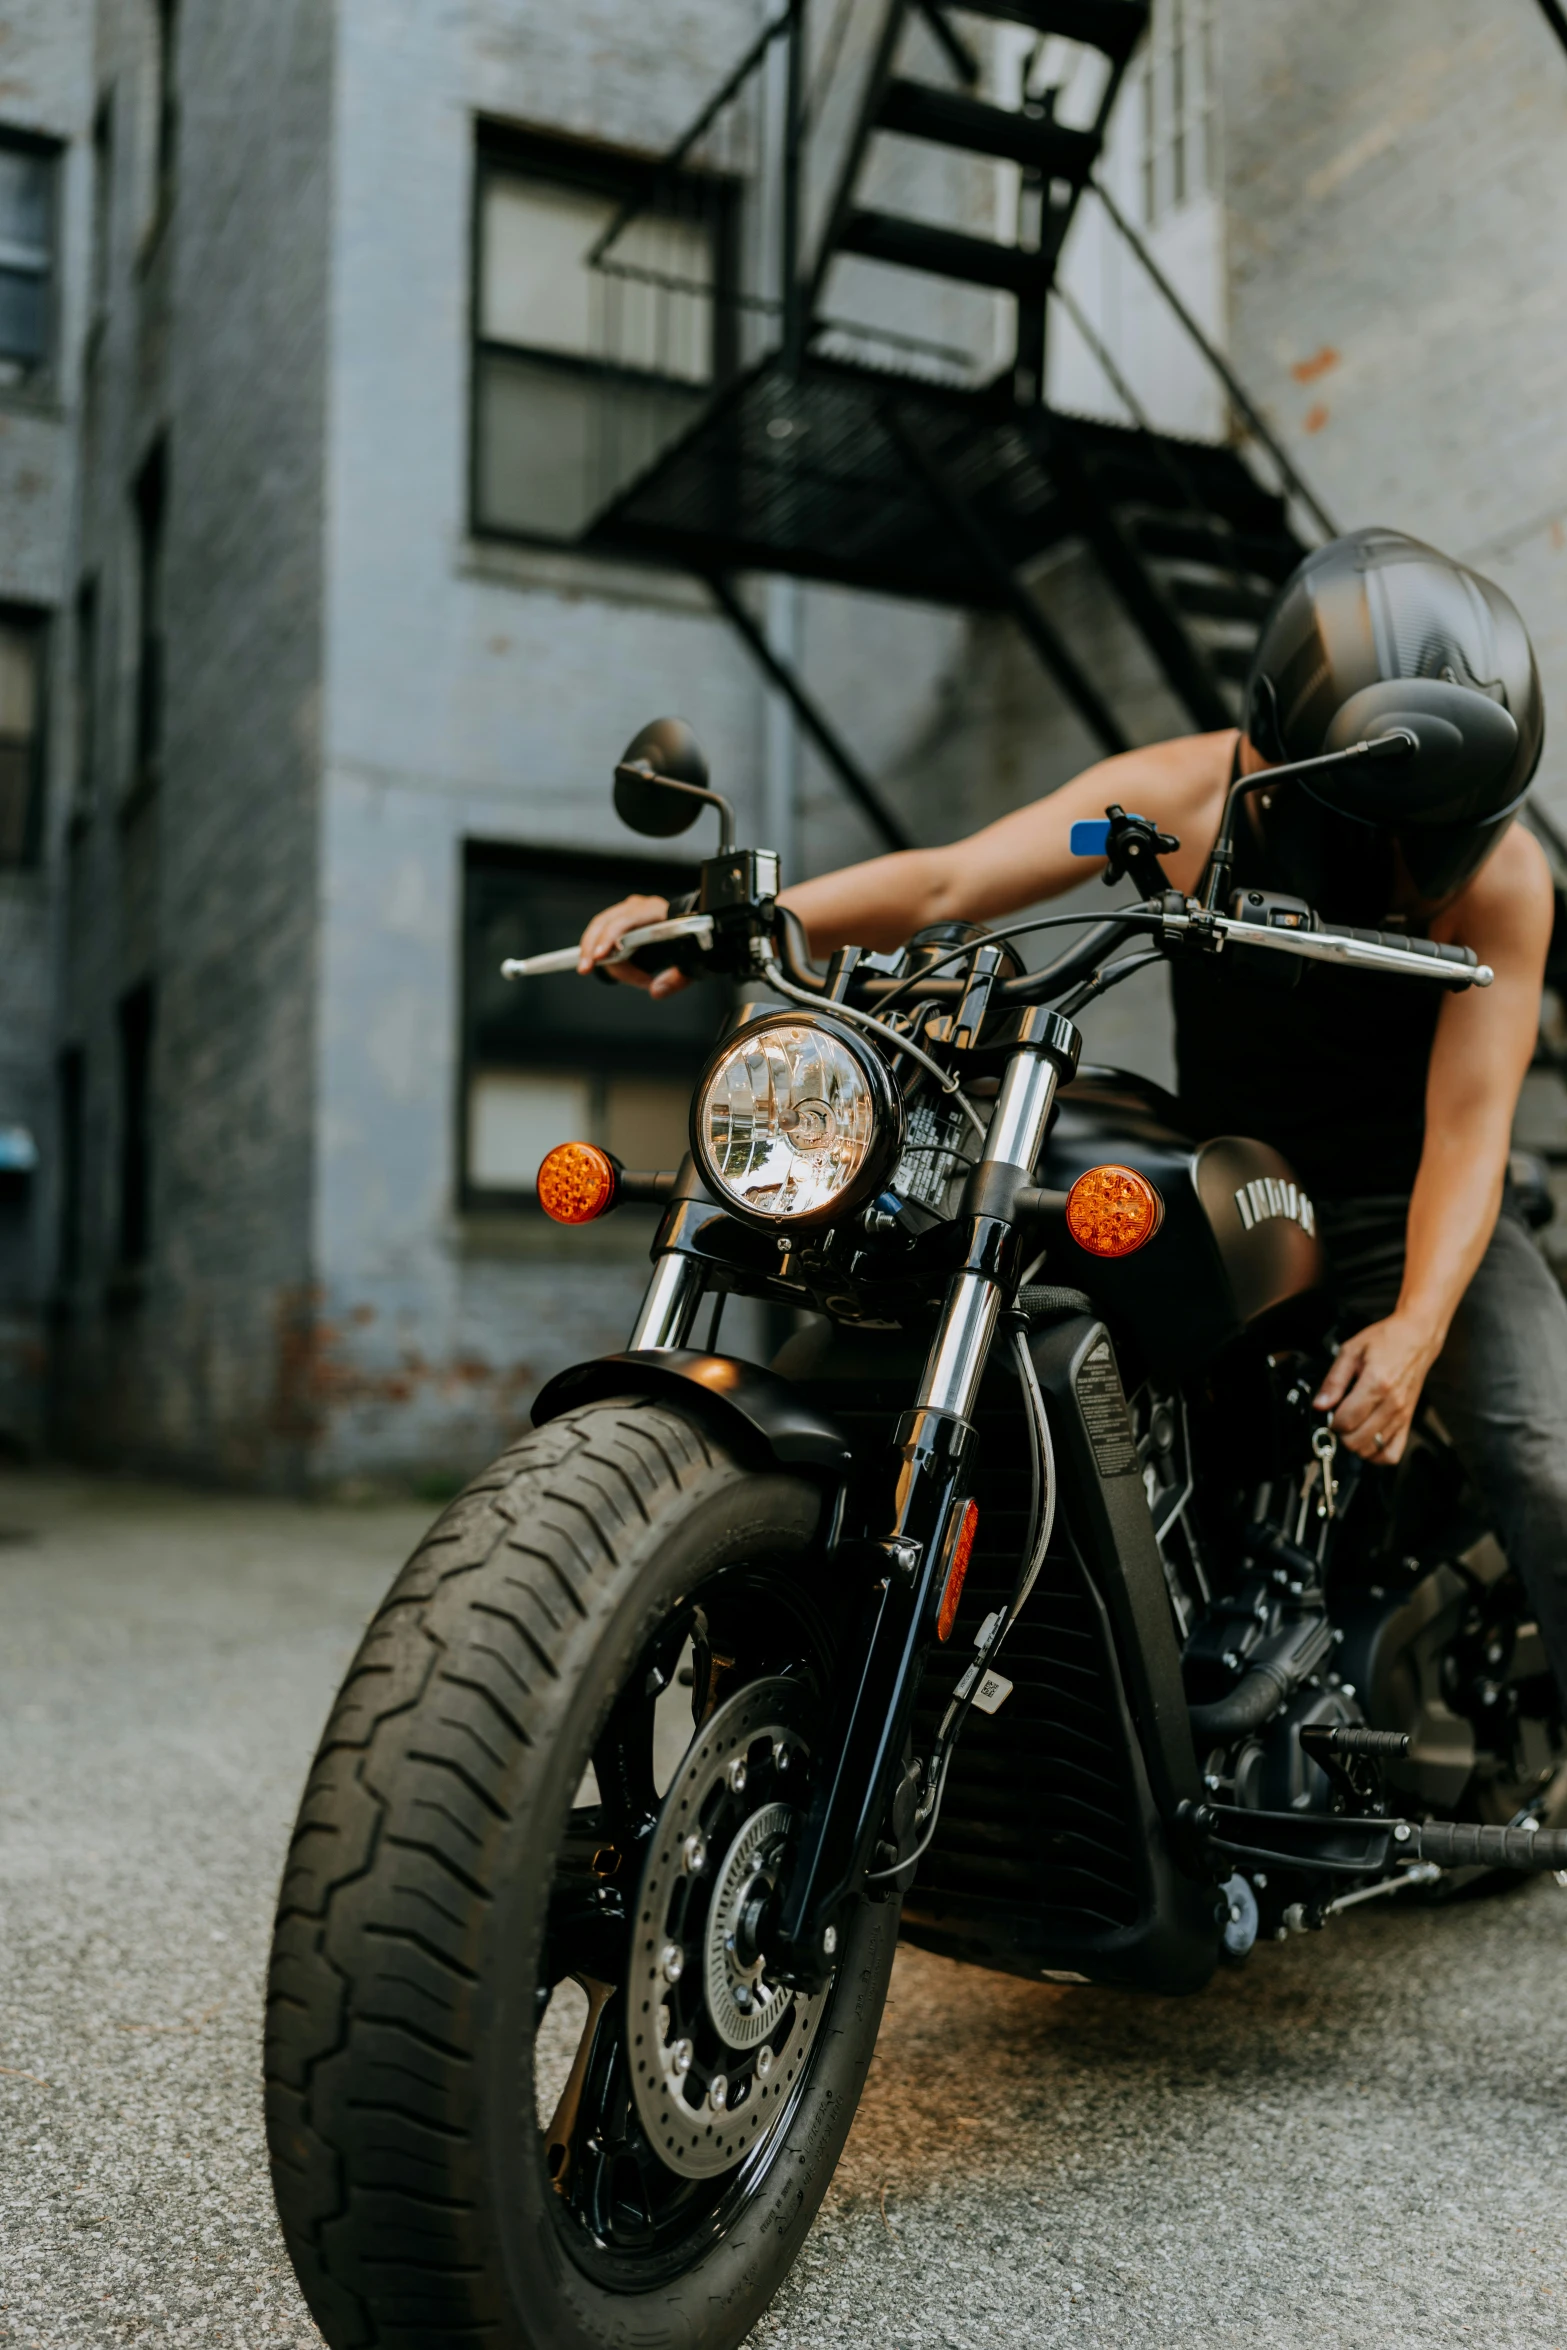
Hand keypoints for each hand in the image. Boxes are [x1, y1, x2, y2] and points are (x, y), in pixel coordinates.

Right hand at [575, 893, 689, 995]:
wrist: (694, 927)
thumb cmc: (692, 941)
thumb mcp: (692, 962)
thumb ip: (677, 978)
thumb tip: (656, 990)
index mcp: (656, 910)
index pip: (627, 920)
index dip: (611, 937)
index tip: (601, 956)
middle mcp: (638, 908)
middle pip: (606, 922)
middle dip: (593, 946)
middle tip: (586, 968)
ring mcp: (628, 913)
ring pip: (600, 928)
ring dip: (591, 949)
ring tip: (588, 968)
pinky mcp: (621, 922)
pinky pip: (603, 934)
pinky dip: (596, 949)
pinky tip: (594, 964)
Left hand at [1312, 1311, 1443, 1464]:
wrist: (1417, 1338)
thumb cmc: (1386, 1341)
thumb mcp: (1351, 1351)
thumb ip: (1333, 1380)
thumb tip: (1319, 1405)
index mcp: (1376, 1384)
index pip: (1346, 1421)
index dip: (1331, 1421)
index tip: (1330, 1411)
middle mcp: (1392, 1403)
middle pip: (1357, 1440)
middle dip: (1341, 1434)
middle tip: (1339, 1419)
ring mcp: (1402, 1415)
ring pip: (1372, 1450)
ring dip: (1356, 1444)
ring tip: (1353, 1426)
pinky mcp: (1408, 1421)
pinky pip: (1393, 1453)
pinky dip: (1377, 1454)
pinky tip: (1368, 1440)